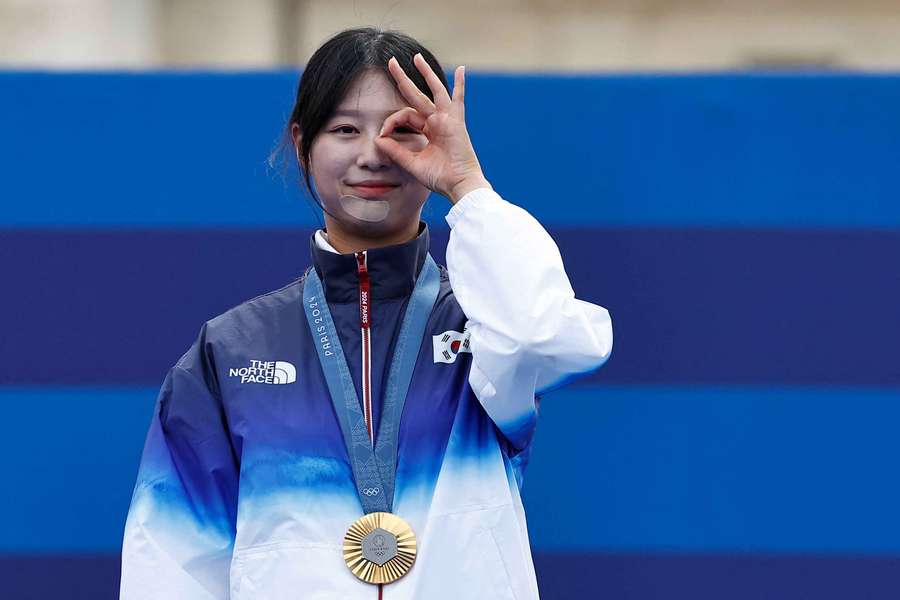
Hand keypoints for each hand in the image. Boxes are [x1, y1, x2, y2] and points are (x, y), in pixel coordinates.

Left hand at [375, 53, 491, 203]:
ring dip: (426, 73)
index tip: (383, 134)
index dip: (391, 121)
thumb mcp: (412, 163)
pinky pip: (458, 100)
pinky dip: (461, 85)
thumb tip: (378, 139)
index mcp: (427, 131)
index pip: (405, 116)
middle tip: (392, 63)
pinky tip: (462, 70)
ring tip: (416, 57)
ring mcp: (447, 120)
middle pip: (416, 95)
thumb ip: (395, 151)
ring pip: (434, 90)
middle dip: (403, 79)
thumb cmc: (439, 178)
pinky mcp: (456, 122)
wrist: (458, 185)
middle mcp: (437, 122)